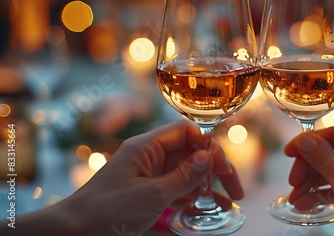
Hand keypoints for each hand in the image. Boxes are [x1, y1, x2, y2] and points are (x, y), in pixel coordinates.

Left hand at [6, 120, 242, 235]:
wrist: (74, 231)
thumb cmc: (109, 209)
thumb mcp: (153, 194)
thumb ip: (184, 176)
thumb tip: (209, 157)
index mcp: (147, 146)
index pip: (186, 131)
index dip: (207, 145)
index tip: (222, 166)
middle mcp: (150, 156)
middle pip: (190, 153)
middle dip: (215, 168)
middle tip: (236, 189)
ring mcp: (149, 174)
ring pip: (186, 172)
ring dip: (207, 185)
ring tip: (229, 202)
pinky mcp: (147, 191)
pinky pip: (176, 188)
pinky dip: (192, 195)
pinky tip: (208, 206)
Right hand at [284, 126, 333, 235]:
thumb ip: (322, 159)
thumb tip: (304, 140)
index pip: (331, 134)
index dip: (306, 143)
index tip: (287, 154)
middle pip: (329, 153)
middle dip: (308, 170)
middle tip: (292, 184)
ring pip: (332, 171)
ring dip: (312, 185)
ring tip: (296, 201)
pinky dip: (324, 194)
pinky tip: (307, 205)